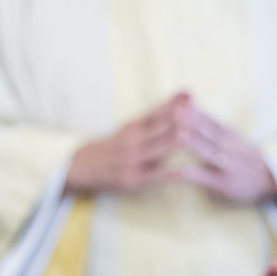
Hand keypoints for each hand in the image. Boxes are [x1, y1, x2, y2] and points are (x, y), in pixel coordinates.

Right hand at [64, 94, 191, 195]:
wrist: (82, 166)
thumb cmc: (114, 146)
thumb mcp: (131, 127)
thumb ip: (156, 115)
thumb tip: (182, 97)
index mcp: (133, 126)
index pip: (155, 112)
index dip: (172, 104)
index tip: (190, 95)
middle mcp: (132, 141)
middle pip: (157, 129)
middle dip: (176, 121)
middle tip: (194, 112)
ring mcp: (132, 160)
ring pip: (156, 150)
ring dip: (172, 142)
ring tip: (189, 135)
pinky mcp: (133, 179)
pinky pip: (154, 176)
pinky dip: (169, 174)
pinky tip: (184, 172)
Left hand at [173, 103, 276, 204]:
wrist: (269, 177)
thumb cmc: (242, 154)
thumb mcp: (231, 136)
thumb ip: (210, 123)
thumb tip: (188, 104)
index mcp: (228, 133)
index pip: (211, 119)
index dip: (196, 110)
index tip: (180, 101)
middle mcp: (229, 146)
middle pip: (210, 132)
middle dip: (194, 122)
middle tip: (176, 111)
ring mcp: (228, 164)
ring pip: (210, 152)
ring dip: (195, 143)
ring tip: (179, 134)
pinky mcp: (225, 183)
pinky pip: (209, 178)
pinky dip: (196, 174)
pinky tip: (182, 170)